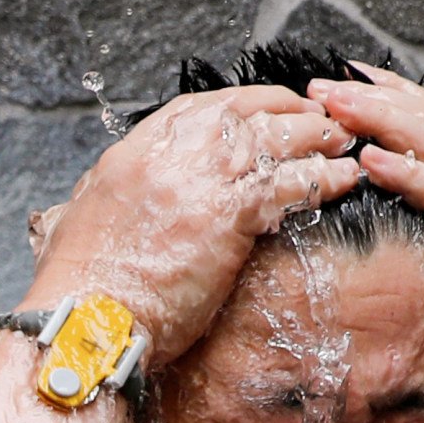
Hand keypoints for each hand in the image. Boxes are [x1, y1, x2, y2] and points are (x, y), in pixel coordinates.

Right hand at [22, 86, 368, 363]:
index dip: (243, 104)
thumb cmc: (80, 288)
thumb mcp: (79, 223)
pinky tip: (344, 180)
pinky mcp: (233, 211)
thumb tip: (86, 206)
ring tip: (342, 146)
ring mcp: (205, 176)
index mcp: (136, 150)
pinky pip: (295, 182)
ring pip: (279, 137)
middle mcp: (174, 151)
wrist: (85, 318)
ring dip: (317, 138)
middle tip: (317, 122)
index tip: (266, 109)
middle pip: (248, 111)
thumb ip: (98, 201)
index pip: (201, 107)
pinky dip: (325, 178)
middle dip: (289, 112)